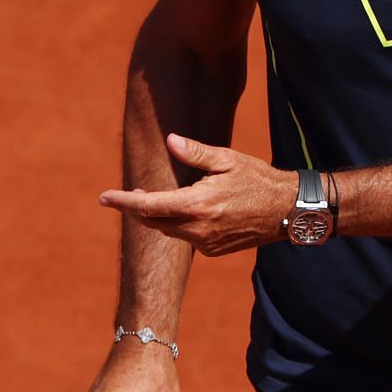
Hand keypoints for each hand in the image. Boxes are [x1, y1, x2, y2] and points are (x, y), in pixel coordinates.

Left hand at [99, 133, 292, 256]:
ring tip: (154, 198)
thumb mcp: (227, 159)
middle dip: (137, 209)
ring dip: (157, 217)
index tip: (103, 198)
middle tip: (128, 194)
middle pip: (154, 221)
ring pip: (169, 231)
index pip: (149, 206)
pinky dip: (178, 225)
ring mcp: (206, 243)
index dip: (123, 202)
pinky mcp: (213, 250)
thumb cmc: (258, 179)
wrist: (287, 210)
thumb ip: (195, 152)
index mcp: (198, 204)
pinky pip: (186, 238)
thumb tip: (170, 141)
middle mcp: (199, 229)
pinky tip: (186, 211)